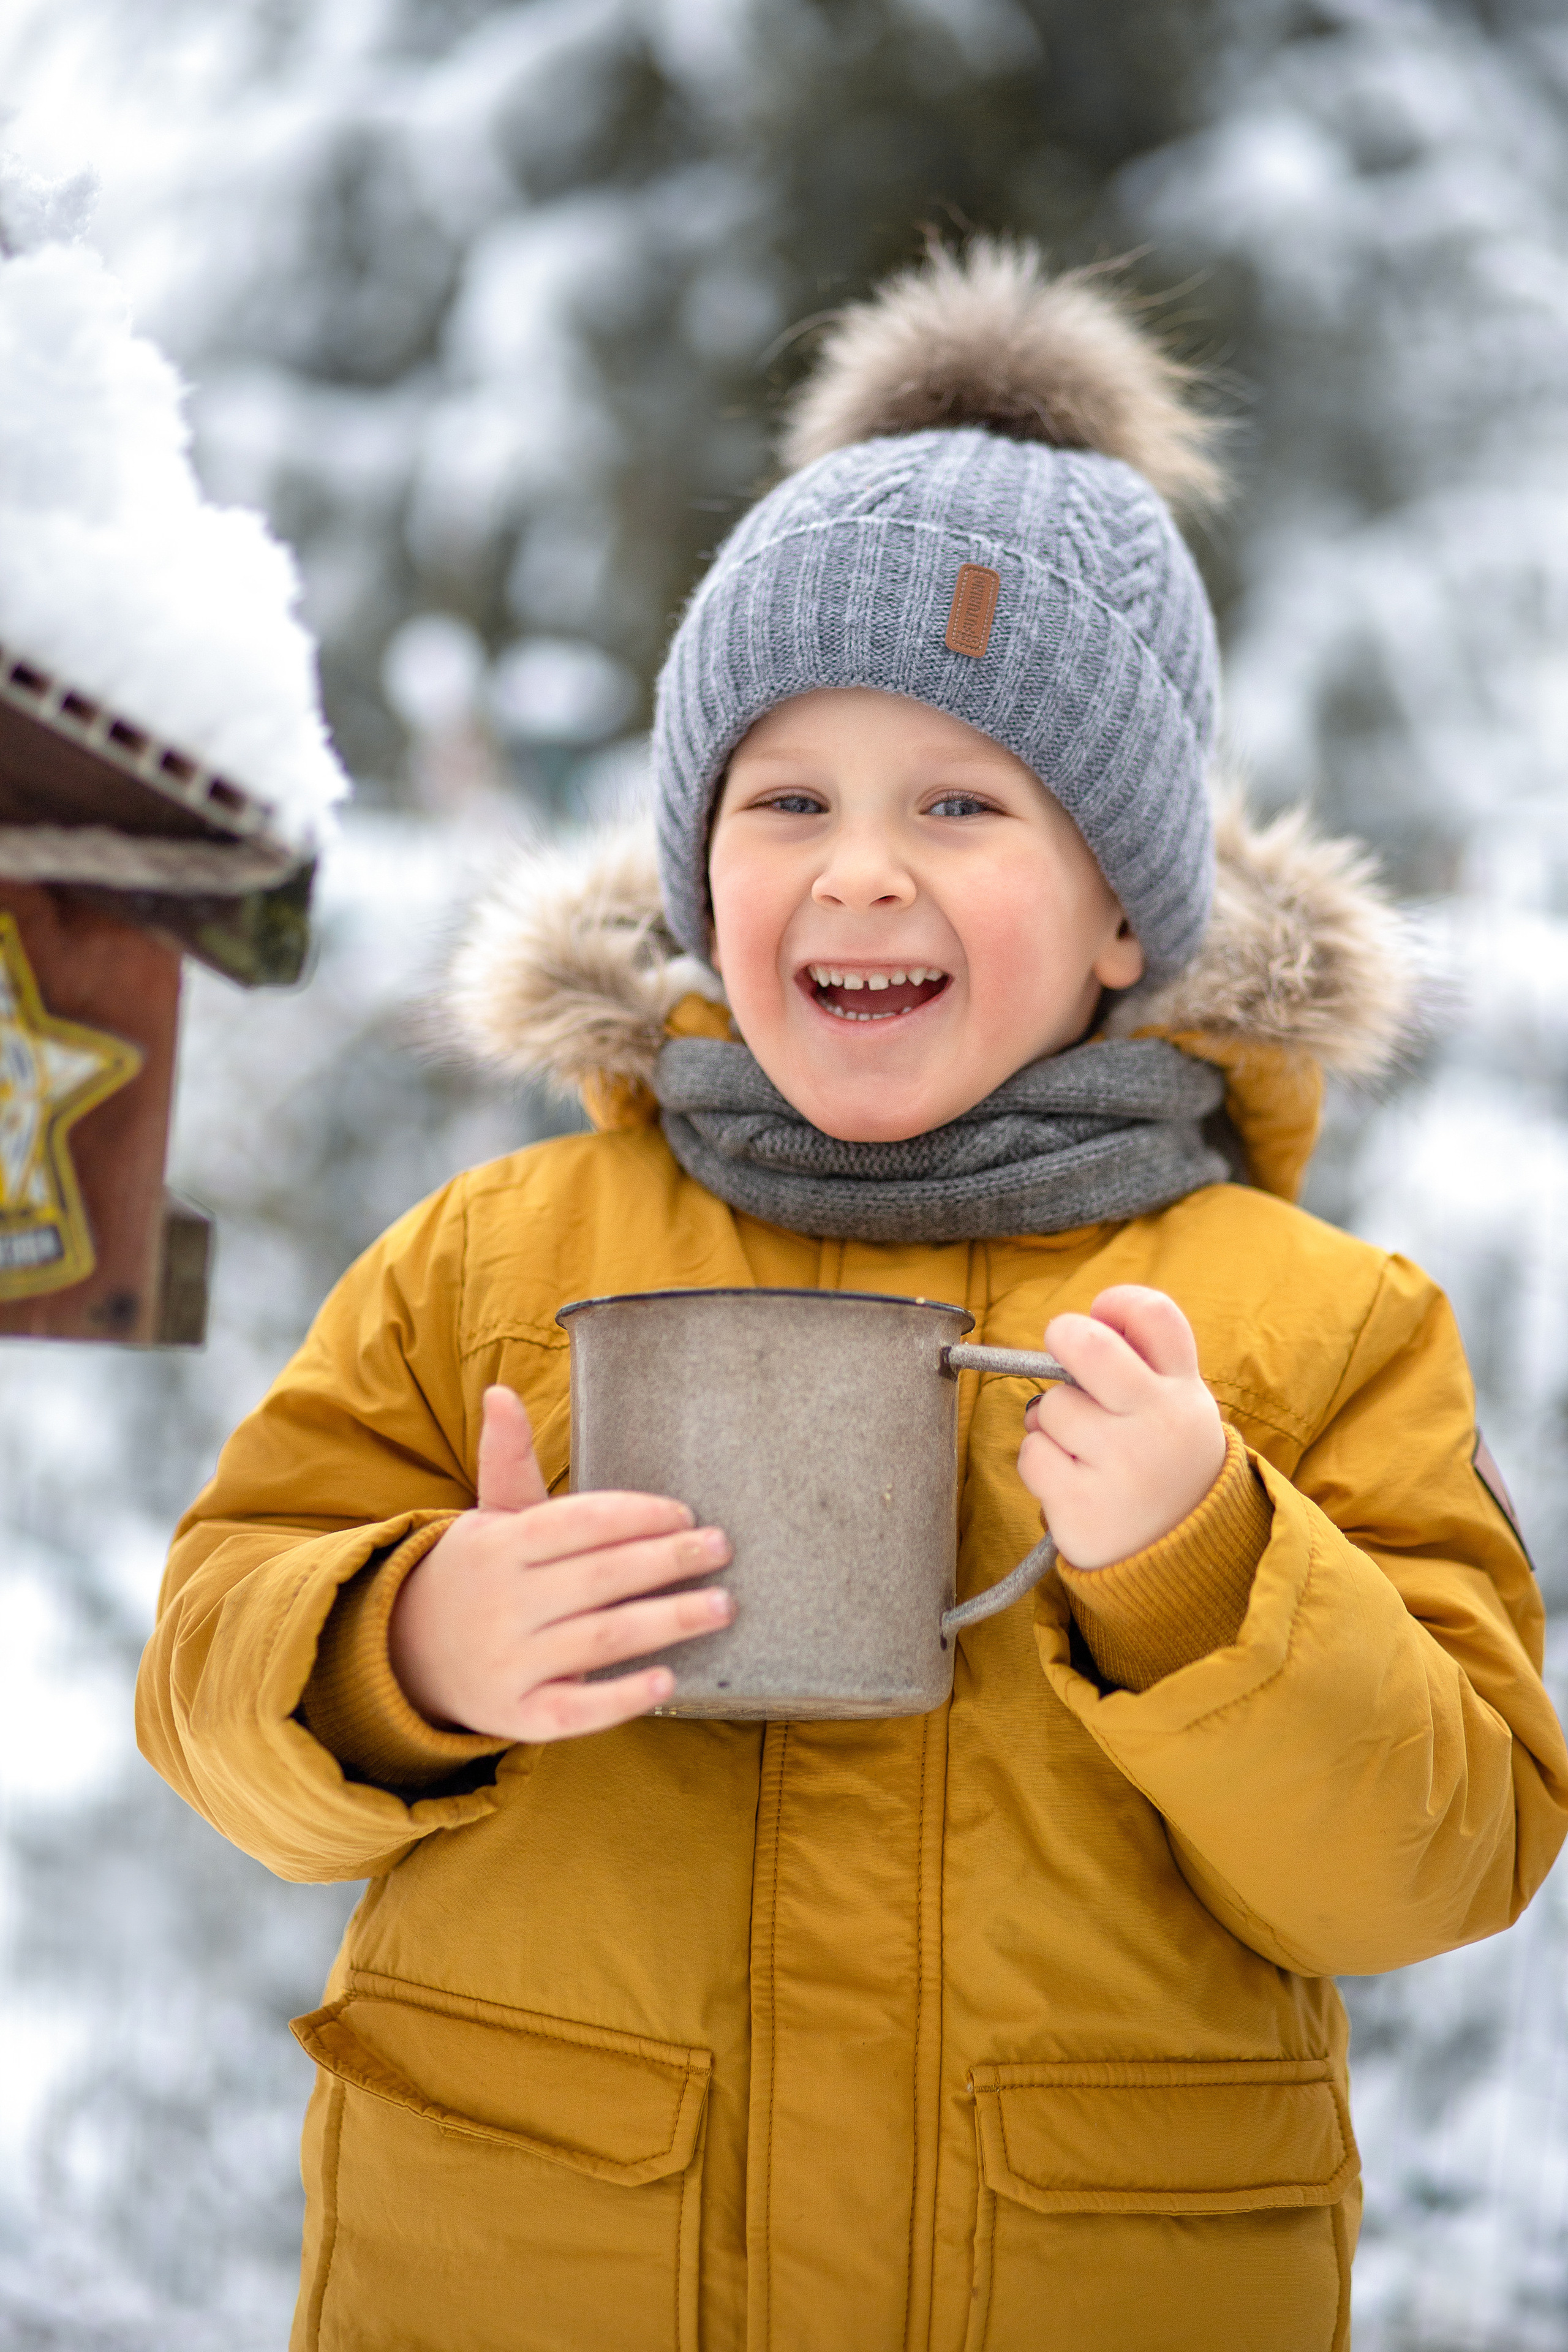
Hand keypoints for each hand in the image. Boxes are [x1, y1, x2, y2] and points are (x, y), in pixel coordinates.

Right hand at [387, 1386, 733, 1741]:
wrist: (409, 1652)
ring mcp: (508, 1663)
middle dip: (667, 1561)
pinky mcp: (517, 1716)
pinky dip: (621, 1697)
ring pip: (600, 1639)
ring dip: (667, 1622)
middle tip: (721, 1549)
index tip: (685, 1514)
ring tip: (722, 1606)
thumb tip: (502, 1391)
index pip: (579, 1522)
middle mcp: (501, 1603)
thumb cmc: (477, 1573)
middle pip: (600, 1578)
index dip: (637, 1515)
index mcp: (498, 1545)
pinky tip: (668, 1680)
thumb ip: (508, 1457)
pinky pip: (575, 1711)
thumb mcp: (488, 1515)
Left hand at [1017, 1286, 1225, 1569]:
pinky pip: (1032, 1455)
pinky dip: (1041, 1463)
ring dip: (1052, 1423)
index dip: (1117, 1303)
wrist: (1183, 1560)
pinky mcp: (1083, 1505)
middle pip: (1087, 1344)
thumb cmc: (1161, 1463)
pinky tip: (1072, 1480)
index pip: (1154, 1315)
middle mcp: (1158, 1422)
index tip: (1102, 1315)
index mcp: (1183, 1391)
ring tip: (1083, 1449)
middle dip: (1062, 1338)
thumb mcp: (1174, 1406)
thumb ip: (1141, 1361)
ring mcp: (1121, 1464)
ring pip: (1050, 1406)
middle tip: (1062, 1356)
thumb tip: (1083, 1323)